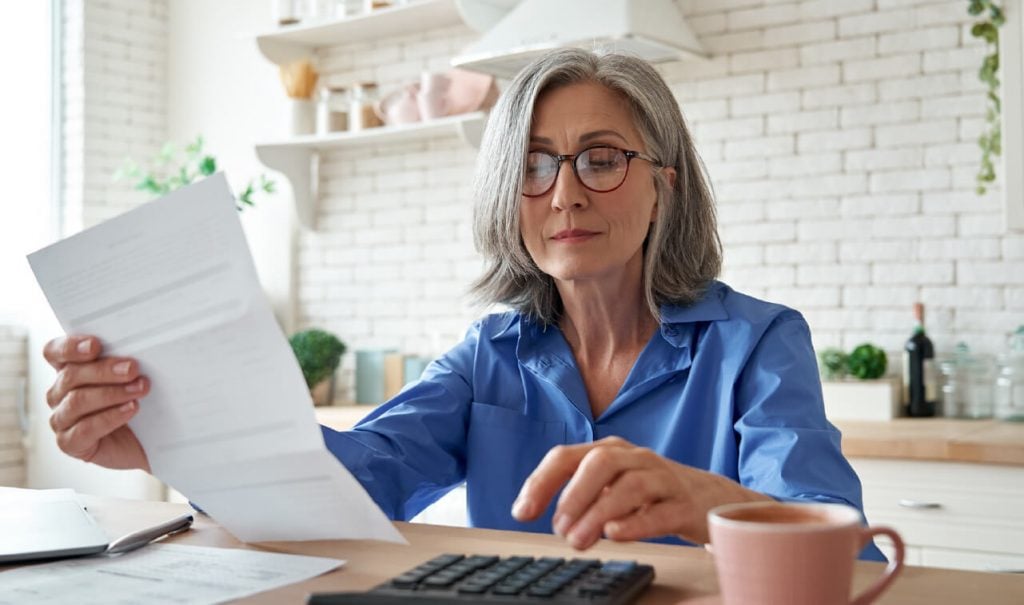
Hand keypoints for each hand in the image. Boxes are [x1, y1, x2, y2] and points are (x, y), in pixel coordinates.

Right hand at [43, 335, 150, 471]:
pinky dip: (111, 417)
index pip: (54, 352)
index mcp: (68, 370)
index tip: (95, 345)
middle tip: (132, 368)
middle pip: (71, 376)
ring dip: (112, 393)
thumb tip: (136, 351)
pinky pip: (85, 429)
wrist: (144, 441)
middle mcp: (59, 393)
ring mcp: (61, 419)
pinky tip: (131, 409)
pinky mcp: (69, 443)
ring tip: (139, 389)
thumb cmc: (133, 402)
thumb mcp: (129, 378)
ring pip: (77, 401)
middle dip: (104, 370)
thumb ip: (123, 362)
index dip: (70, 347)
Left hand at [511, 436, 769, 548]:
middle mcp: (636, 458)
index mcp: (610, 451)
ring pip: (631, 486)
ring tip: (579, 540)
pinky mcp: (685, 505)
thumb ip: (578, 495)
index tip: (522, 512)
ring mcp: (663, 479)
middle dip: (574, 494)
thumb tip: (539, 513)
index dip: (541, 482)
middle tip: (558, 529)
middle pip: (601, 462)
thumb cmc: (651, 493)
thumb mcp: (611, 486)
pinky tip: (615, 534)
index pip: (567, 456)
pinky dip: (636, 522)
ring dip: (599, 513)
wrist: (711, 498)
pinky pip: (662, 511)